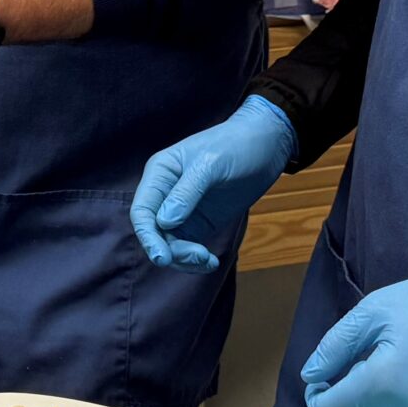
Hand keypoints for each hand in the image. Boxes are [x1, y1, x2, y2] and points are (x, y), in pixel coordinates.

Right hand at [131, 95, 296, 271]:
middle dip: (169, 249)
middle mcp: (165, 194)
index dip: (147, 235)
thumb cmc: (236, 144)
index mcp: (160, 174)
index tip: (162, 257)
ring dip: (184, 258)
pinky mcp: (200, 223)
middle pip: (153, 232)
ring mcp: (182, 210)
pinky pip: (188, 247)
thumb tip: (164, 223)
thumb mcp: (211, 164)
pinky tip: (211, 262)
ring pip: (169, 244)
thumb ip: (186, 192)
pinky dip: (195, 260)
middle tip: (197, 256)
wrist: (266, 146)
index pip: (141, 211)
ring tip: (208, 259)